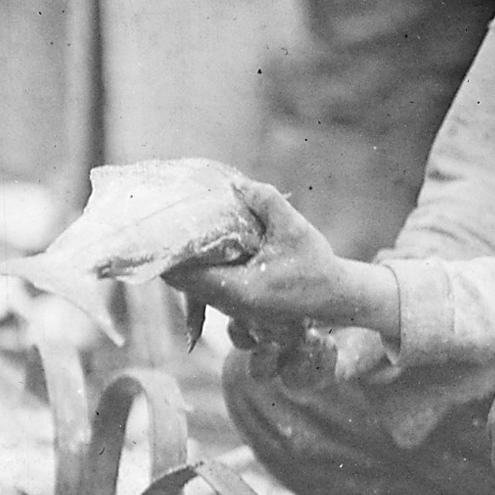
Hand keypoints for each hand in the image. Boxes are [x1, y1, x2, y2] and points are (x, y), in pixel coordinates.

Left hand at [167, 181, 395, 337]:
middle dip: (172, 256)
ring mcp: (233, 309)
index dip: (168, 254)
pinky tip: (202, 249)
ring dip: (185, 264)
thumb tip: (235, 184)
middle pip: (182, 283)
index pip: (184, 276)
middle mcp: (229, 305)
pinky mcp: (239, 307)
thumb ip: (265, 201)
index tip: (157, 229)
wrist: (337, 296)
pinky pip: (207, 290)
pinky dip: (199, 271)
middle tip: (160, 226)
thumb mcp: (293, 228)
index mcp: (237, 289)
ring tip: (176, 233)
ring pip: (192, 288)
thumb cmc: (316, 266)